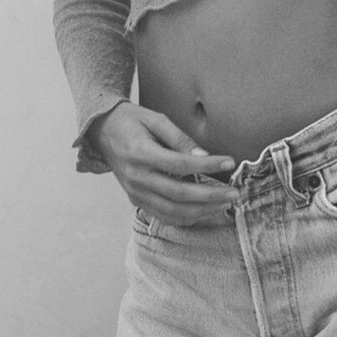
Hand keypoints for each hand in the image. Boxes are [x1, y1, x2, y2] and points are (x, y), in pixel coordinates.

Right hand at [87, 101, 236, 225]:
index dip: (208, 165)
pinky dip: (186, 218)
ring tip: (224, 204)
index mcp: (141, 154)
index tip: (229, 162)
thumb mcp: (156, 119)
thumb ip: (179, 138)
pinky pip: (163, 216)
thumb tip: (203, 155)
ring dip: (202, 211)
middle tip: (234, 194)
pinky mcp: (136, 200)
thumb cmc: (131, 121)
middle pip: (179, 194)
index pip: (181, 164)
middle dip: (211, 196)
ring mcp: (135, 192)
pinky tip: (204, 211)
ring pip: (173, 211)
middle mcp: (136, 178)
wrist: (102, 132)